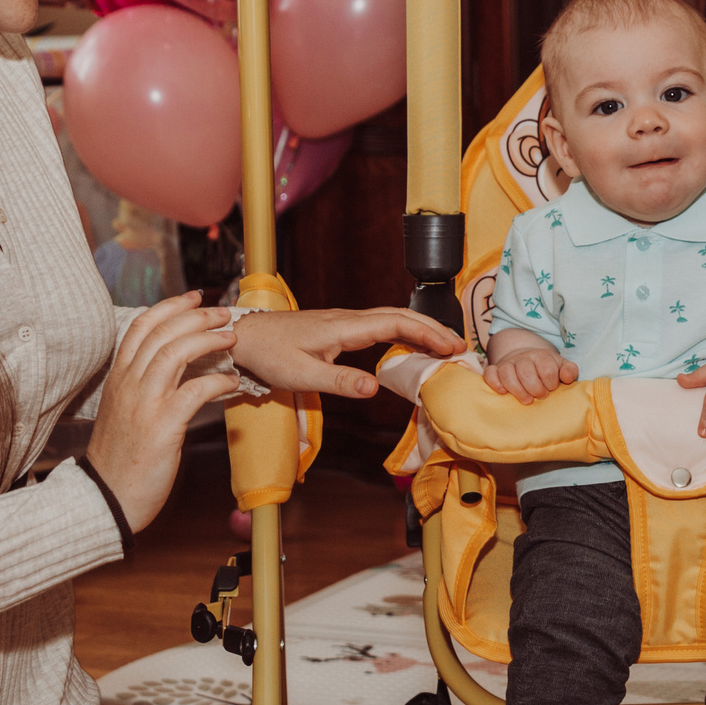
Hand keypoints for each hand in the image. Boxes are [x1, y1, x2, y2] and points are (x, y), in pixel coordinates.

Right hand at [85, 292, 253, 532]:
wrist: (106, 498)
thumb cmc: (121, 458)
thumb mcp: (124, 412)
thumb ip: (143, 386)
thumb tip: (174, 367)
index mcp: (118, 378)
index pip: (142, 326)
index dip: (170, 306)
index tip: (194, 297)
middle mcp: (128, 384)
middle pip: (163, 332)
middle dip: (197, 316)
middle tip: (223, 314)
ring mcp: (144, 403)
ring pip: (176, 352)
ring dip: (209, 340)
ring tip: (231, 339)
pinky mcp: (162, 426)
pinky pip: (194, 391)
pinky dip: (218, 382)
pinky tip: (232, 384)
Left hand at [231, 305, 464, 397]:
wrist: (245, 337)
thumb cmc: (270, 354)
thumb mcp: (302, 375)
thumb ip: (339, 382)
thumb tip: (376, 388)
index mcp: (345, 327)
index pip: (397, 323)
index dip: (428, 334)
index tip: (452, 348)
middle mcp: (349, 319)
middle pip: (402, 316)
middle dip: (434, 329)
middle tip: (461, 348)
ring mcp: (345, 322)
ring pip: (393, 318)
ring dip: (421, 329)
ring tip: (445, 346)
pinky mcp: (340, 329)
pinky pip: (382, 325)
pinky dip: (404, 332)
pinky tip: (411, 345)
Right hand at [483, 347, 576, 403]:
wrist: (525, 358)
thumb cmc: (545, 367)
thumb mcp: (561, 366)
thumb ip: (569, 370)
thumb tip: (567, 378)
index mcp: (541, 356)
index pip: (547, 368)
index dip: (550, 383)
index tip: (551, 388)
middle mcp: (523, 358)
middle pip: (526, 372)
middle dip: (535, 388)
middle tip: (540, 396)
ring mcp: (508, 363)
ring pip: (507, 373)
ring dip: (517, 390)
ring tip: (527, 400)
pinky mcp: (495, 369)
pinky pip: (489, 374)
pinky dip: (494, 383)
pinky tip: (503, 392)